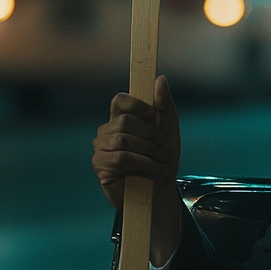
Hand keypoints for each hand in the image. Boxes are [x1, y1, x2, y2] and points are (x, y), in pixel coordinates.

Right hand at [92, 75, 181, 264]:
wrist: (161, 191)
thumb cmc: (162, 159)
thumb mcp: (169, 130)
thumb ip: (164, 105)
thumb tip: (160, 78)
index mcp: (121, 119)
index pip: (119, 100)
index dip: (135, 104)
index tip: (153, 115)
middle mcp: (107, 132)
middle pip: (124, 121)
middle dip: (150, 134)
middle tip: (162, 146)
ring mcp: (101, 149)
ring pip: (124, 140)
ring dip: (150, 151)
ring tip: (162, 161)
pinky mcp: (101, 167)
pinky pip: (121, 158)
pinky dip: (144, 164)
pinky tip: (154, 171)